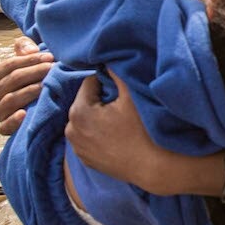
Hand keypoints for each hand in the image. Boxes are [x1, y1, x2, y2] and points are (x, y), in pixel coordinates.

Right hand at [0, 37, 53, 135]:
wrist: (34, 109)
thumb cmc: (30, 80)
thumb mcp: (26, 61)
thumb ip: (24, 48)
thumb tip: (29, 50)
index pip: (8, 65)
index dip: (29, 60)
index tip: (50, 57)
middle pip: (12, 80)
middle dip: (34, 72)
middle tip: (53, 68)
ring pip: (11, 99)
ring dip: (30, 91)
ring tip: (47, 85)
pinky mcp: (4, 128)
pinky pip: (5, 126)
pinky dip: (13, 121)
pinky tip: (25, 113)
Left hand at [66, 73, 224, 195]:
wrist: (154, 168)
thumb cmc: (143, 130)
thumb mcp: (131, 96)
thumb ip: (117, 72)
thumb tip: (108, 56)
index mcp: (79, 111)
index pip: (89, 82)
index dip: (106, 81)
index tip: (121, 88)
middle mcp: (71, 129)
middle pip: (86, 101)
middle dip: (100, 99)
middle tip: (122, 103)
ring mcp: (77, 147)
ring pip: (86, 119)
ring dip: (98, 116)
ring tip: (119, 119)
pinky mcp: (85, 160)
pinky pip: (88, 136)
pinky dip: (97, 133)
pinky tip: (115, 134)